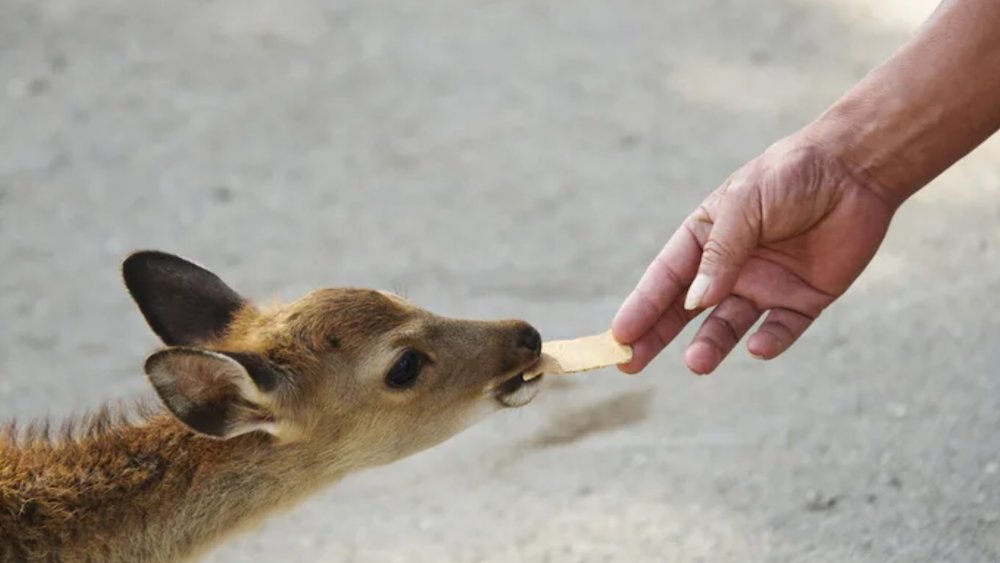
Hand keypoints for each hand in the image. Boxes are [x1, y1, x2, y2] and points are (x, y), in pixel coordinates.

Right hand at [612, 133, 898, 373]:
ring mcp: (764, 285)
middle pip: (685, 310)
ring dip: (710, 345)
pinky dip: (769, 341)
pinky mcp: (803, 300)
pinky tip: (758, 347)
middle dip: (657, 337)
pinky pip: (781, 329)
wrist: (857, 169)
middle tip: (630, 365)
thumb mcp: (746, 205)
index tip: (618, 335)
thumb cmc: (791, 175)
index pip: (665, 278)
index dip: (641, 307)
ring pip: (727, 326)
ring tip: (697, 363)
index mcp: (704, 236)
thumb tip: (694, 302)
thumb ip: (721, 254)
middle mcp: (728, 266)